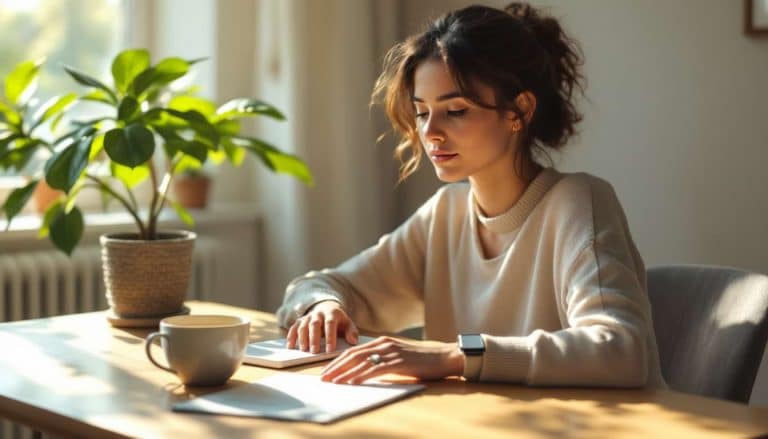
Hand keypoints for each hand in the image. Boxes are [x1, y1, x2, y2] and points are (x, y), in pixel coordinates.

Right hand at [286, 300, 358, 352]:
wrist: (327, 308)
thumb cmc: (339, 321)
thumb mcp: (348, 324)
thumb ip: (352, 332)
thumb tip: (353, 341)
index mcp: (332, 313)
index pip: (330, 324)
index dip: (330, 337)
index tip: (330, 350)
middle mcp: (318, 313)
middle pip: (315, 325)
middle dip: (314, 338)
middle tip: (314, 352)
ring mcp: (308, 316)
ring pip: (303, 325)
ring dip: (302, 338)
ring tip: (303, 350)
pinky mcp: (300, 321)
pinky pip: (294, 327)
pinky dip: (291, 336)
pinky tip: (290, 346)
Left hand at [320, 336, 464, 383]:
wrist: (445, 356)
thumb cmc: (423, 360)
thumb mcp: (399, 358)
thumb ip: (383, 361)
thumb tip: (367, 373)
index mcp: (382, 342)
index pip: (353, 351)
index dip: (338, 361)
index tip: (326, 371)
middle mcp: (384, 344)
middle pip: (352, 355)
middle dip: (335, 367)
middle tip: (323, 378)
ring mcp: (391, 352)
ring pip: (361, 361)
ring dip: (344, 373)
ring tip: (333, 382)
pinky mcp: (399, 362)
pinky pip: (375, 369)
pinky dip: (361, 376)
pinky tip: (352, 382)